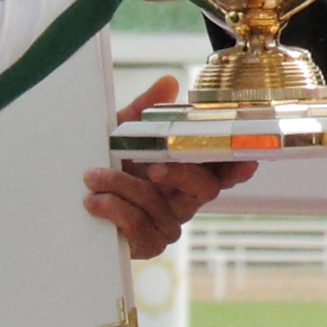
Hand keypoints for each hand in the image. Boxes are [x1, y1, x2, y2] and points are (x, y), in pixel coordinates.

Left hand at [83, 75, 256, 258]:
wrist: (79, 189)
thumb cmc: (111, 159)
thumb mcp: (125, 129)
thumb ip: (146, 107)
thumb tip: (169, 82)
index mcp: (188, 171)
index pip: (223, 171)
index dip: (239, 167)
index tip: (246, 160)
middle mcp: (185, 199)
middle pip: (205, 190)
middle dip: (180, 175)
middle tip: (153, 167)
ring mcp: (168, 225)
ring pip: (160, 207)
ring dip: (124, 187)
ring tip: (95, 175)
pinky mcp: (148, 244)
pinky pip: (139, 229)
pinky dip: (114, 210)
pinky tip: (94, 200)